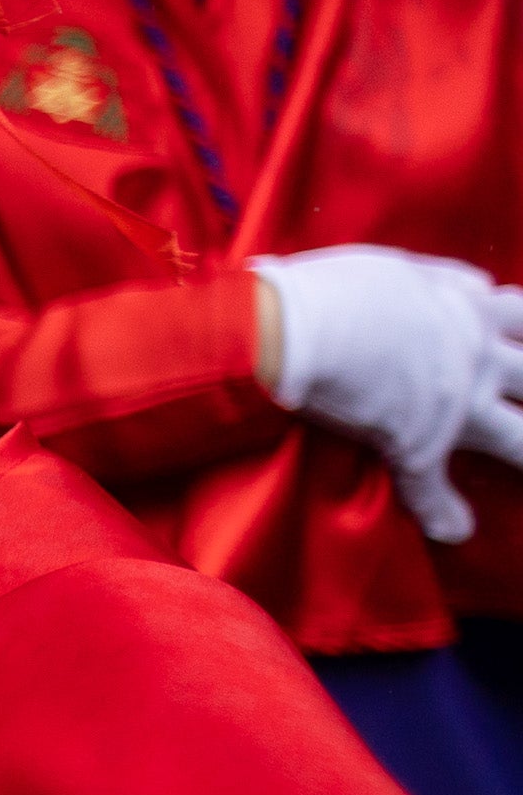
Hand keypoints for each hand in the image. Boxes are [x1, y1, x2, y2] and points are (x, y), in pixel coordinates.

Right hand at [251, 245, 522, 543]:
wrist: (294, 331)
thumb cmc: (334, 291)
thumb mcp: (397, 266)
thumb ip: (441, 277)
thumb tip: (478, 284)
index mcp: (467, 309)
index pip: (519, 317)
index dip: (522, 332)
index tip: (518, 344)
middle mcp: (475, 356)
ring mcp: (454, 406)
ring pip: (517, 438)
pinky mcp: (417, 446)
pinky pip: (434, 490)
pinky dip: (444, 515)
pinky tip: (453, 528)